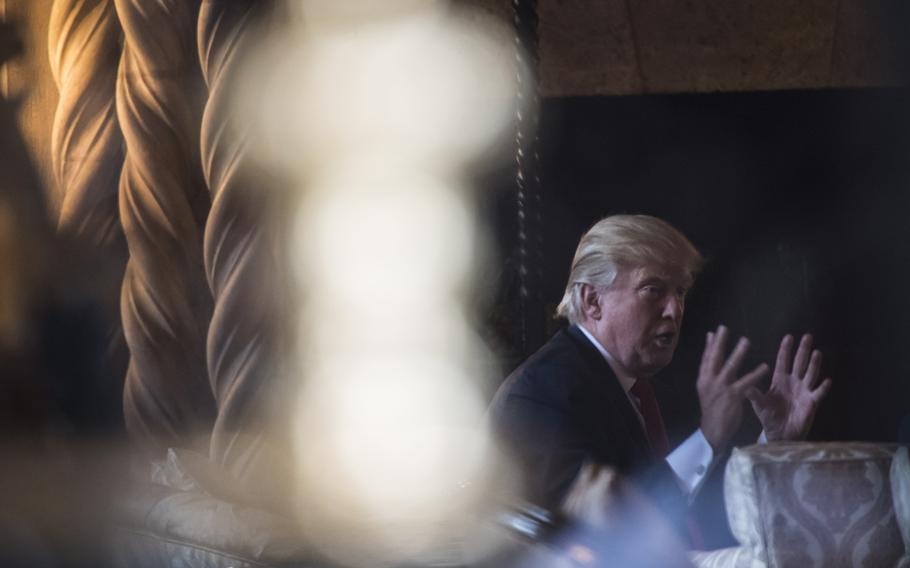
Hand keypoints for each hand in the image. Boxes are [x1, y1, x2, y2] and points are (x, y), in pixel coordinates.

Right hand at [697, 325, 768, 452]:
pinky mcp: (733, 396)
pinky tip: (765, 366)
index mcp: (703, 379)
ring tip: (746, 341)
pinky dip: (756, 373)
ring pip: (730, 366)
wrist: (713, 431)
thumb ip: (710, 375)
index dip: (710, 345)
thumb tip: (710, 363)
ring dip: (738, 353)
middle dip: (719, 343)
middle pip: (714, 358)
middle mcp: (709, 381)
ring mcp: (721, 388)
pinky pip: (746, 382)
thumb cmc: (712, 410)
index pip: (706, 359)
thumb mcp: (706, 390)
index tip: (714, 332)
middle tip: (725, 328)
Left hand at [747, 334, 831, 440]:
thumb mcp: (759, 405)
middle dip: (803, 350)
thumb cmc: (769, 416)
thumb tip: (744, 386)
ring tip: (817, 352)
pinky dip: (823, 387)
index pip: (783, 361)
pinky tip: (827, 380)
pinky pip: (818, 393)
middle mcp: (793, 382)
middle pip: (799, 363)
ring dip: (814, 364)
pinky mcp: (811, 403)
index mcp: (780, 380)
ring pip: (810, 374)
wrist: (779, 433)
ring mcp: (804, 391)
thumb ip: (754, 395)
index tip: (789, 337)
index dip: (786, 350)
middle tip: (807, 336)